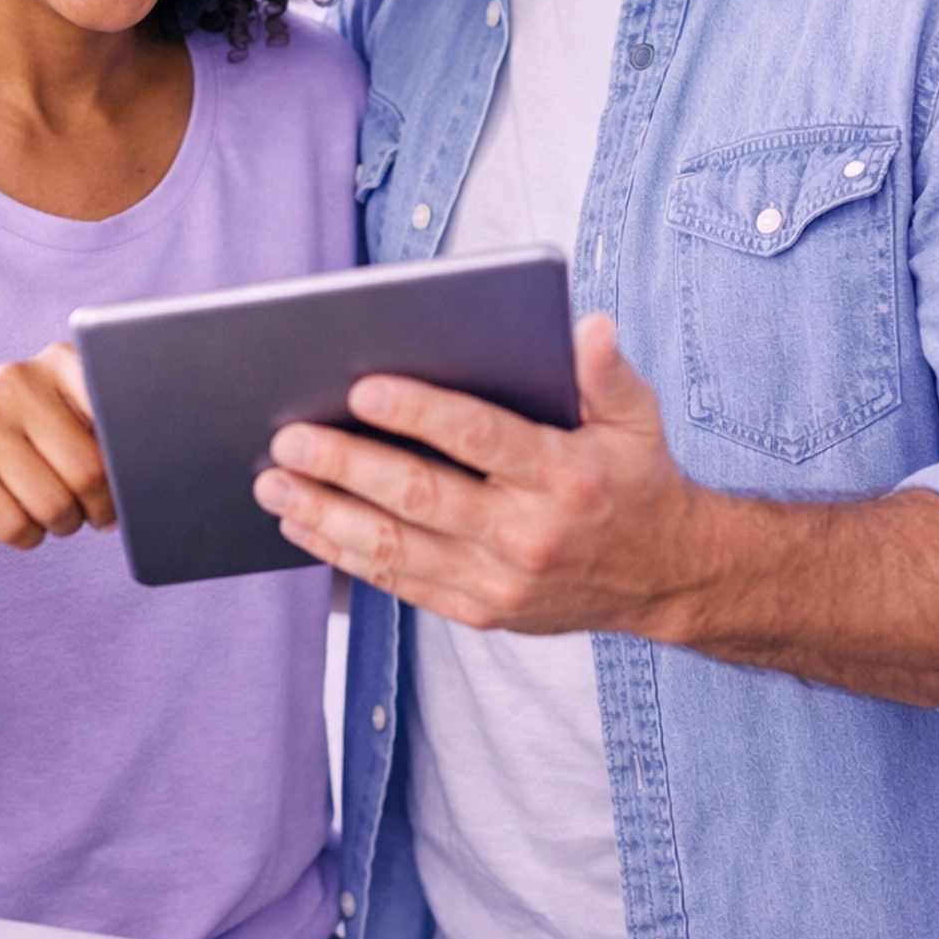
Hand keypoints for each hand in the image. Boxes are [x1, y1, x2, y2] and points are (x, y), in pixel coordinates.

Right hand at [0, 342, 113, 552]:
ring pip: (52, 504)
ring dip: (64, 524)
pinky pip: (15, 526)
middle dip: (100, 505)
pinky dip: (28, 536)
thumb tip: (157, 475)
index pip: (115, 407)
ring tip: (55, 512)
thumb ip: (112, 435)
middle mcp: (15, 380)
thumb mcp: (73, 428)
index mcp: (58, 362)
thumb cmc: (36, 452)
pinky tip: (19, 518)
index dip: (129, 456)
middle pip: (88, 470)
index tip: (131, 472)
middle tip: (95, 510)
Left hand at [251, 315, 718, 636]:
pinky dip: (345, 556)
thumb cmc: (638, 479)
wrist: (666, 578)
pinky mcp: (480, 611)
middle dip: (345, 464)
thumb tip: (587, 326)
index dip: (418, 412)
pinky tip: (305, 527)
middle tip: (288, 437)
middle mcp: (526, 534)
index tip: (362, 388)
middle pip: (418, 495)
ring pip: (395, 547)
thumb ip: (606, 372)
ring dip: (325, 516)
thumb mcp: (638, 417)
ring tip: (273, 485)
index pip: (478, 437)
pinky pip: (400, 583)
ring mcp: (499, 582)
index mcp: (561, 475)